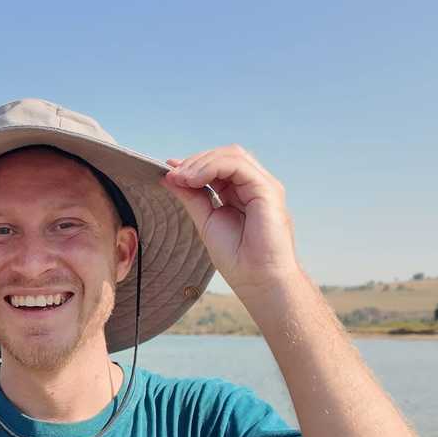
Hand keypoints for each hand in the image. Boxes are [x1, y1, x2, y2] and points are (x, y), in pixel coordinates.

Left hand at [161, 145, 298, 292]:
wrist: (258, 281)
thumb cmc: (237, 259)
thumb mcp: (206, 221)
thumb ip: (192, 197)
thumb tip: (170, 177)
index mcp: (241, 193)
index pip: (219, 165)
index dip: (194, 165)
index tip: (170, 170)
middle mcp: (254, 186)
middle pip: (225, 155)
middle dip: (196, 162)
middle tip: (174, 175)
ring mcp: (263, 186)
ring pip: (231, 156)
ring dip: (201, 163)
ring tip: (182, 178)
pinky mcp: (267, 190)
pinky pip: (237, 166)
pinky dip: (212, 168)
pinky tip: (194, 180)